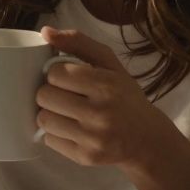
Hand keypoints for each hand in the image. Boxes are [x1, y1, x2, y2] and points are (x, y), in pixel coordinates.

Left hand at [35, 26, 170, 171]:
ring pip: (43, 120)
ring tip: (65, 112)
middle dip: (49, 94)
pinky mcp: (85, 157)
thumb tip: (45, 32)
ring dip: (50, 113)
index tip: (66, 78)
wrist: (146, 138)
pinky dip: (55, 133)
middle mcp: (100, 113)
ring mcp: (92, 138)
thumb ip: (78, 42)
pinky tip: (71, 128)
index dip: (56, 74)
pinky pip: (49, 141)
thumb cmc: (124, 96)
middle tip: (63, 96)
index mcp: (106, 84)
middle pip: (44, 97)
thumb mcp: (109, 63)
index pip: (55, 74)